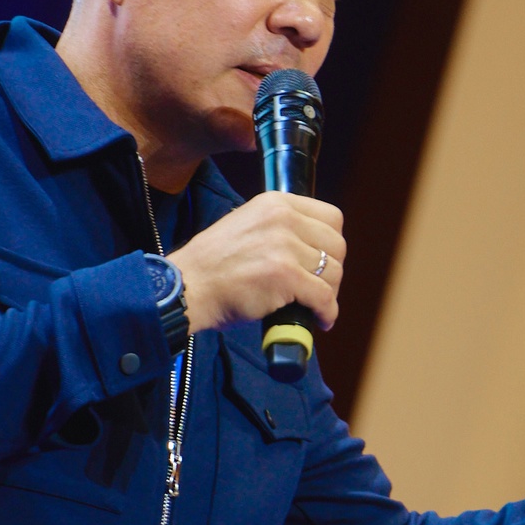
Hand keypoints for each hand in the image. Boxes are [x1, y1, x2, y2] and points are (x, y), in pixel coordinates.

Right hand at [165, 191, 345, 333]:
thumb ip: (280, 228)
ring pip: (334, 272)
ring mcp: (284, 246)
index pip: (332, 217)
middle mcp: (283, 218)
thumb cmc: (214, 265)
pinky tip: (320, 321)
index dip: (332, 243)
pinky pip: (324, 297)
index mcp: (276, 203)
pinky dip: (326, 313)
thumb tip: (314, 246)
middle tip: (320, 288)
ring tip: (315, 305)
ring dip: (329, 293)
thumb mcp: (248, 225)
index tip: (323, 261)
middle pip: (337, 245)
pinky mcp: (285, 275)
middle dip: (333, 271)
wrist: (187, 287)